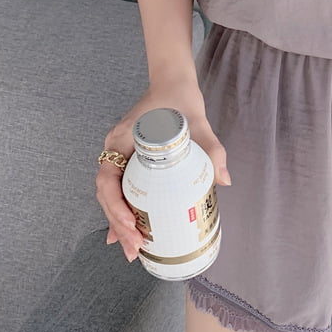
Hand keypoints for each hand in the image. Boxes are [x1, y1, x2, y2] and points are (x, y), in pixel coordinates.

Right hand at [96, 71, 231, 261]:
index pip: (108, 179)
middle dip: (118, 225)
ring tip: (133, 250)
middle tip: (134, 250)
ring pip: (112, 195)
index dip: (115, 205)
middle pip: (107, 194)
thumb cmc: (180, 99)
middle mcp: (115, 150)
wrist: (173, 80)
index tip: (131, 223)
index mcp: (121, 140)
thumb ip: (212, 149)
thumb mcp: (198, 122)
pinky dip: (123, 211)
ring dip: (119, 223)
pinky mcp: (130, 160)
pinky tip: (130, 232)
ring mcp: (120, 155)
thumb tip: (224, 181)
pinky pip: (122, 188)